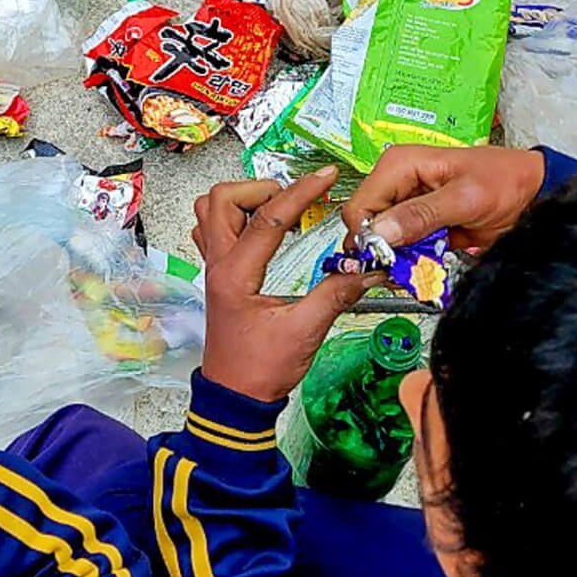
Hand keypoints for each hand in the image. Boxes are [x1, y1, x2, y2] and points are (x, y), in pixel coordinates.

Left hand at [193, 168, 376, 401]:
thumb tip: (366, 268)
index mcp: (236, 275)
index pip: (268, 218)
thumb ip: (336, 293)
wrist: (235, 398)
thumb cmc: (259, 370)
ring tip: (279, 206)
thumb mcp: (305, 331)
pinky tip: (262, 228)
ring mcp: (214, 270)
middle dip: (261, 188)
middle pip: (222, 200)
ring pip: (210, 211)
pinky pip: (213, 232)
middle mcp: (218, 266)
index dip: (301, 193)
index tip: (326, 178)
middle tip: (295, 196)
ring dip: (243, 199)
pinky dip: (236, 219)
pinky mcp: (219, 278)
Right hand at [337, 146, 545, 256]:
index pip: (360, 207)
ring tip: (424, 266)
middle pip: (368, 228)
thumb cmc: (505, 180)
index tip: (389, 256)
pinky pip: (404, 250)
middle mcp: (398, 185)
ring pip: (384, 243)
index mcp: (400, 165)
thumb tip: (382, 232)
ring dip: (400, 261)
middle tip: (408, 267)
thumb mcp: (465, 197)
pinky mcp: (421, 227)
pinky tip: (430, 265)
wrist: (533, 194)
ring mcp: (409, 208)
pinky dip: (414, 263)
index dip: (369, 236)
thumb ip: (422, 214)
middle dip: (385, 251)